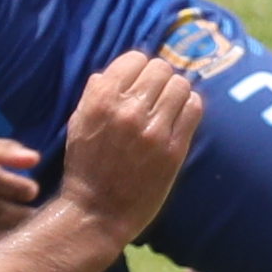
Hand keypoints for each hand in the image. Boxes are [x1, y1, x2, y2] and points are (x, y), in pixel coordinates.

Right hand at [49, 51, 201, 235]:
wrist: (97, 213)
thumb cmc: (86, 168)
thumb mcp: (78, 125)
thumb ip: (94, 95)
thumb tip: (111, 73)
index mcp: (101, 101)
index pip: (136, 59)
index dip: (139, 68)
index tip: (139, 81)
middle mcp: (128, 110)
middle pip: (161, 68)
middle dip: (159, 78)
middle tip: (156, 95)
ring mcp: (153, 131)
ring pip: (181, 85)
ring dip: (176, 92)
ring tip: (169, 106)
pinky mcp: (174, 150)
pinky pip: (194, 109)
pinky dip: (190, 107)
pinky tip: (180, 117)